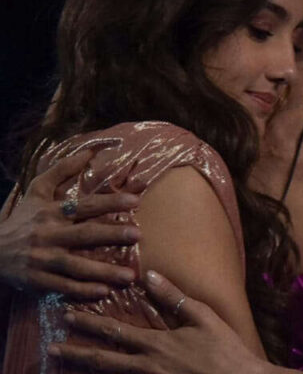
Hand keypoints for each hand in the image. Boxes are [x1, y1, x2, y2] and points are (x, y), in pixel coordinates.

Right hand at [0, 151, 139, 297]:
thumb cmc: (22, 219)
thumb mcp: (37, 191)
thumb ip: (62, 170)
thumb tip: (90, 150)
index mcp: (52, 212)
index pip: (84, 205)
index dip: (109, 202)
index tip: (135, 201)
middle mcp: (48, 235)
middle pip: (84, 235)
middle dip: (111, 235)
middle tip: (138, 235)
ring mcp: (42, 260)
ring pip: (76, 266)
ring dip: (104, 272)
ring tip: (130, 276)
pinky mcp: (37, 281)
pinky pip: (63, 287)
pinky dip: (82, 291)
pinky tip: (103, 293)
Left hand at [49, 271, 271, 373]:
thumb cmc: (225, 348)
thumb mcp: (203, 317)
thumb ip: (174, 297)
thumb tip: (150, 275)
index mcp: (157, 345)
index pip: (115, 332)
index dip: (89, 325)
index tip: (68, 317)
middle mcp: (147, 367)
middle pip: (104, 361)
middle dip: (76, 353)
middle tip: (52, 348)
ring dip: (88, 368)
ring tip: (67, 362)